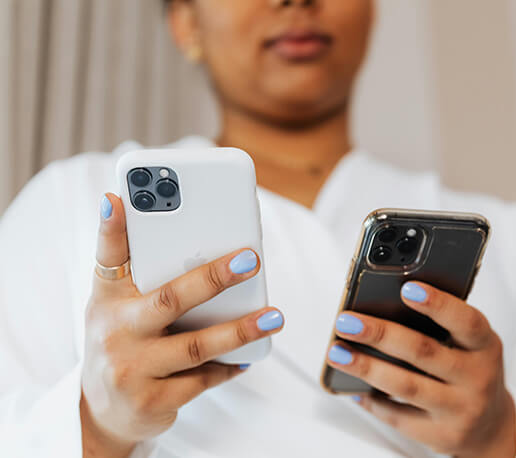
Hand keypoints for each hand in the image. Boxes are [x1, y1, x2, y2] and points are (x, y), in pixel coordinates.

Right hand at [80, 194, 283, 456]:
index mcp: (109, 299)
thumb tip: (134, 211)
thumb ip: (131, 265)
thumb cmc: (119, 340)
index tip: (120, 198)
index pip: (108, 256)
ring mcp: (133, 370)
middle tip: (250, 261)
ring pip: (196, 346)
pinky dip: (228, 366)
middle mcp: (116, 332)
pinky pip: (202, 381)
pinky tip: (249, 355)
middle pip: (170, 299)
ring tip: (274, 317)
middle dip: (213, 278)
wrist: (103, 412)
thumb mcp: (113, 303)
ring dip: (240, 330)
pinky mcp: (154, 401)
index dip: (112, 228)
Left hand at [326, 282, 515, 457]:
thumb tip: (382, 302)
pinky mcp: (441, 436)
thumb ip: (440, 324)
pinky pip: (398, 417)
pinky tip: (351, 385)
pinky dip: (371, 400)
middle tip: (347, 321)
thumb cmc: (470, 369)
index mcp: (485, 346)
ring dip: (366, 367)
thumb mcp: (469, 343)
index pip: (465, 322)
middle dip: (380, 334)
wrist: (492, 427)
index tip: (406, 289)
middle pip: (423, 352)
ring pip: (406, 386)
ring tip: (337, 352)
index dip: (438, 304)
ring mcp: (460, 410)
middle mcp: (477, 378)